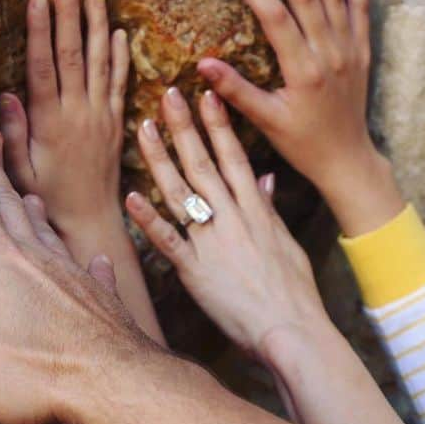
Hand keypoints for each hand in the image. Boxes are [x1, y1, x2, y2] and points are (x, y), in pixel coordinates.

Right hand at [0, 0, 130, 240]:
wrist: (89, 223)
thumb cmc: (47, 200)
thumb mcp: (20, 172)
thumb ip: (11, 134)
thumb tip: (5, 94)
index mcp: (50, 122)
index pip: (44, 66)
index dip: (40, 30)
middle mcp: (79, 113)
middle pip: (74, 54)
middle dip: (69, 15)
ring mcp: (101, 116)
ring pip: (100, 63)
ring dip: (96, 26)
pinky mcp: (116, 124)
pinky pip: (119, 85)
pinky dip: (120, 58)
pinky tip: (119, 34)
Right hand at [0, 128, 161, 423]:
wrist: (116, 387)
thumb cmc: (32, 373)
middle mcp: (35, 258)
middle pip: (7, 203)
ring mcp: (72, 278)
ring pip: (46, 232)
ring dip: (30, 208)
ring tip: (25, 192)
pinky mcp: (99, 305)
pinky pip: (92, 273)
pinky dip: (87, 262)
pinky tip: (96, 260)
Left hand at [126, 88, 323, 360]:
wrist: (292, 328)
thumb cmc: (294, 292)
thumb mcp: (286, 244)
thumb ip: (270, 209)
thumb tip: (267, 180)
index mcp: (256, 210)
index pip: (234, 157)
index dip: (219, 125)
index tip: (207, 96)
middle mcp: (233, 219)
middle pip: (203, 164)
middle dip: (185, 127)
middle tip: (168, 95)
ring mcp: (212, 242)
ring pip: (181, 192)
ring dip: (161, 159)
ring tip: (145, 129)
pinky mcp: (195, 271)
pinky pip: (168, 240)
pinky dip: (149, 218)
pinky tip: (130, 196)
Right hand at [199, 0, 403, 236]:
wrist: (347, 159)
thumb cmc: (302, 143)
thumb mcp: (265, 122)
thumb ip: (236, 91)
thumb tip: (202, 64)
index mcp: (303, 70)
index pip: (274, 17)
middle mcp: (329, 53)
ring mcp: (349, 48)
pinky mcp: (361, 49)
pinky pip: (360, 5)